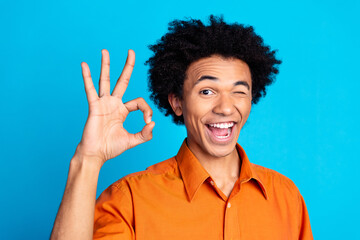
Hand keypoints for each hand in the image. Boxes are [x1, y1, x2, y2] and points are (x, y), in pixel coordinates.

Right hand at [75, 49, 154, 165]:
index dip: (147, 109)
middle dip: (127, 67)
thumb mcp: (132, 141)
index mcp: (123, 110)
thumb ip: (145, 134)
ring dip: (106, 65)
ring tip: (105, 51)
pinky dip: (87, 77)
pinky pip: (90, 89)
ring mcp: (103, 103)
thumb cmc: (111, 148)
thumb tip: (153, 123)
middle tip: (131, 51)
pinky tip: (85, 65)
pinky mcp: (94, 106)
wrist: (96, 154)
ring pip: (105, 80)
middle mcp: (114, 104)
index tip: (147, 121)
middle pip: (122, 81)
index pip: (139, 102)